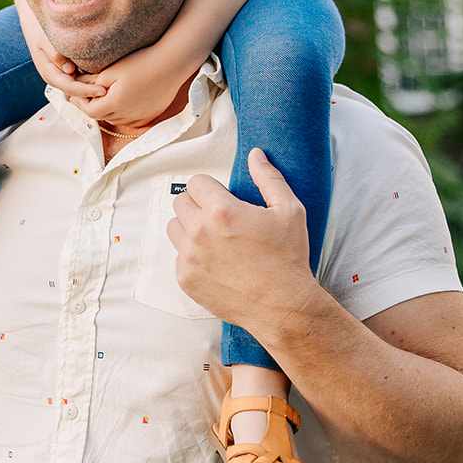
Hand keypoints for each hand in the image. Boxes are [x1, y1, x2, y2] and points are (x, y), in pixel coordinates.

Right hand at [21, 18, 107, 102]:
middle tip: (113, 91)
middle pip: (77, 91)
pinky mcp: (71, 69)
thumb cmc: (40, 31)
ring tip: (113, 87)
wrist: (37, 26)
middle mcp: (58, 77)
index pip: (70, 87)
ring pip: (81, 85)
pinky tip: (107, 77)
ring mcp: (64, 74)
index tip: (102, 90)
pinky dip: (93, 79)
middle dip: (93, 93)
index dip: (86, 91)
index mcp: (50, 73)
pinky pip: (83, 77)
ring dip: (94, 87)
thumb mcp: (44, 40)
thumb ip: (55, 53)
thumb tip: (69, 70)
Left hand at [65, 43, 189, 127]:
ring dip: (106, 111)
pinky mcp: (150, 116)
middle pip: (101, 116)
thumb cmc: (141, 62)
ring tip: (103, 96)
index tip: (74, 94)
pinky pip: (129, 119)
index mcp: (116, 103)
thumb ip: (91, 81)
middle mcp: (128, 115)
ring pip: (115, 119)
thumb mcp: (112, 70)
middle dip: (91, 106)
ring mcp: (140, 118)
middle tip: (84, 95)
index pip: (90, 110)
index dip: (80, 103)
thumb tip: (75, 84)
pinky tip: (121, 100)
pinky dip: (121, 113)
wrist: (172, 63)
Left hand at [167, 150, 313, 327]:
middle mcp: (199, 232)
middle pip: (180, 202)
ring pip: (174, 228)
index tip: (223, 198)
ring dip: (189, 229)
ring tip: (215, 239)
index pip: (195, 182)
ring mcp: (189, 258)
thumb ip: (269, 178)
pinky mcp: (186, 279)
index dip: (210, 187)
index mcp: (221, 210)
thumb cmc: (288, 258)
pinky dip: (191, 256)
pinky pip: (178, 257)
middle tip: (220, 218)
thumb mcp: (289, 211)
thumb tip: (255, 155)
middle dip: (198, 205)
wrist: (284, 307)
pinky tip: (216, 262)